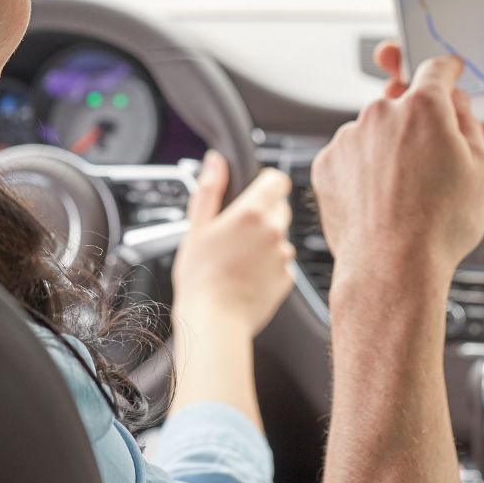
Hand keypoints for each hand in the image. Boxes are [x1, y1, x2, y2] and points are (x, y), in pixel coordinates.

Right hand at [171, 152, 295, 335]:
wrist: (214, 321)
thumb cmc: (200, 277)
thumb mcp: (196, 227)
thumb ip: (209, 189)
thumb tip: (215, 161)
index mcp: (252, 213)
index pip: (278, 180)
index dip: (265, 182)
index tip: (252, 192)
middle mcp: (274, 231)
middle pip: (279, 207)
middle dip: (261, 213)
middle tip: (234, 232)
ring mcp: (283, 256)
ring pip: (280, 236)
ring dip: (264, 241)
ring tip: (236, 258)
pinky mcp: (287, 279)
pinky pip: (281, 262)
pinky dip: (268, 265)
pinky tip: (246, 275)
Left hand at [311, 56, 483, 289]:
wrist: (391, 268)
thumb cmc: (441, 226)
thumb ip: (472, 126)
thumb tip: (459, 107)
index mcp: (423, 108)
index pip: (436, 69)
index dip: (447, 70)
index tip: (449, 72)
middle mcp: (380, 113)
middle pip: (403, 106)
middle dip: (418, 125)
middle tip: (433, 164)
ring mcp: (348, 138)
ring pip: (375, 133)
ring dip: (389, 150)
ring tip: (405, 194)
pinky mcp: (326, 163)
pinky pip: (351, 157)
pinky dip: (363, 172)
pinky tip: (381, 201)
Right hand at [372, 14, 483, 273]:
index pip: (475, 58)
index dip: (446, 42)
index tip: (419, 27)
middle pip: (445, 85)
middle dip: (415, 69)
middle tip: (388, 57)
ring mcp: (476, 145)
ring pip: (433, 119)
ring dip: (408, 106)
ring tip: (385, 97)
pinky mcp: (467, 176)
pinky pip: (434, 156)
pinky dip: (412, 146)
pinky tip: (393, 138)